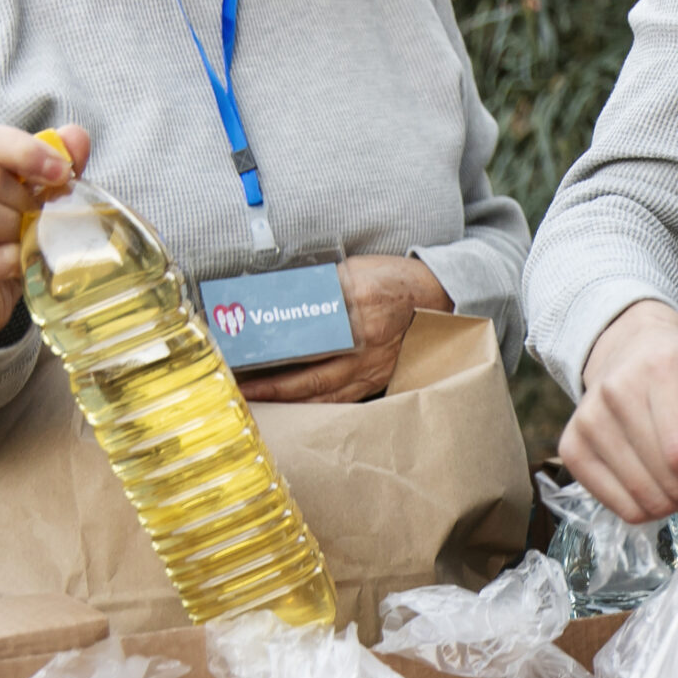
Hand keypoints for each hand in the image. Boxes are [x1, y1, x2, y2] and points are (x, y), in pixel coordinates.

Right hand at [0, 123, 90, 343]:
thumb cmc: (3, 234)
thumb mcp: (30, 195)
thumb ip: (52, 165)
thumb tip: (75, 137)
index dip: (25, 150)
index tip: (62, 171)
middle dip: (26, 199)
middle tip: (41, 217)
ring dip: (18, 228)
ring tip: (28, 239)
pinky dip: (16, 261)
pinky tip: (22, 263)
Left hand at [239, 255, 451, 403]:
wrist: (440, 299)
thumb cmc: (395, 279)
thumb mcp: (357, 268)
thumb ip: (321, 283)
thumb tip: (277, 294)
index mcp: (359, 303)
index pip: (305, 326)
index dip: (272, 342)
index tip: (240, 347)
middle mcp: (365, 340)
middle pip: (309, 371)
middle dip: (269, 383)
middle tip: (237, 386)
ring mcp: (373, 366)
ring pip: (323, 393)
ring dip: (286, 400)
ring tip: (255, 401)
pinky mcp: (378, 379)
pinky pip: (341, 399)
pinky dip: (313, 406)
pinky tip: (291, 409)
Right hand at [557, 299, 677, 523]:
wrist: (633, 348)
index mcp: (664, 369)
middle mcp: (618, 391)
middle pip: (664, 481)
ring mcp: (588, 420)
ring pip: (641, 500)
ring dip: (670, 503)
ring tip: (677, 476)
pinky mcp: (571, 446)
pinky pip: (617, 506)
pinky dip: (643, 506)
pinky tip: (651, 480)